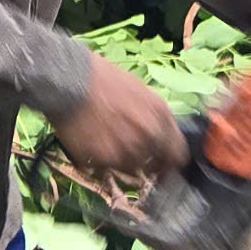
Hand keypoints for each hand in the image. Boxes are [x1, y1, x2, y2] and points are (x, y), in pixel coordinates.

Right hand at [52, 56, 186, 175]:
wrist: (71, 79)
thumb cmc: (107, 81)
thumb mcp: (145, 93)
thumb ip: (159, 119)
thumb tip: (166, 139)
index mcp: (161, 119)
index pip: (178, 156)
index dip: (171, 160)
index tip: (164, 161)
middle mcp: (146, 139)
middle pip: (155, 167)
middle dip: (146, 161)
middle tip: (129, 148)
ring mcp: (123, 152)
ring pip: (130, 170)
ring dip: (122, 160)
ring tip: (108, 139)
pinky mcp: (100, 161)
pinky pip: (105, 169)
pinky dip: (101, 160)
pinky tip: (93, 140)